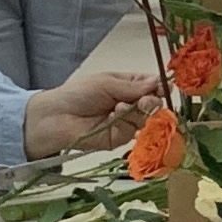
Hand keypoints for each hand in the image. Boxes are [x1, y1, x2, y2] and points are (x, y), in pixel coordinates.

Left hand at [28, 71, 160, 157]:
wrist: (56, 117)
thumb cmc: (78, 93)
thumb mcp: (107, 83)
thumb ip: (134, 86)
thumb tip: (160, 83)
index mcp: (127, 86)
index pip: (152, 86)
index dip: (160, 87)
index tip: (166, 87)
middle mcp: (130, 104)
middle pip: (153, 105)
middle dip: (152, 101)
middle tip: (146, 100)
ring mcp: (125, 123)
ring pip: (146, 119)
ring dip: (137, 112)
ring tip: (120, 106)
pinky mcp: (118, 139)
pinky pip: (131, 132)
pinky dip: (125, 123)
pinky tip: (113, 116)